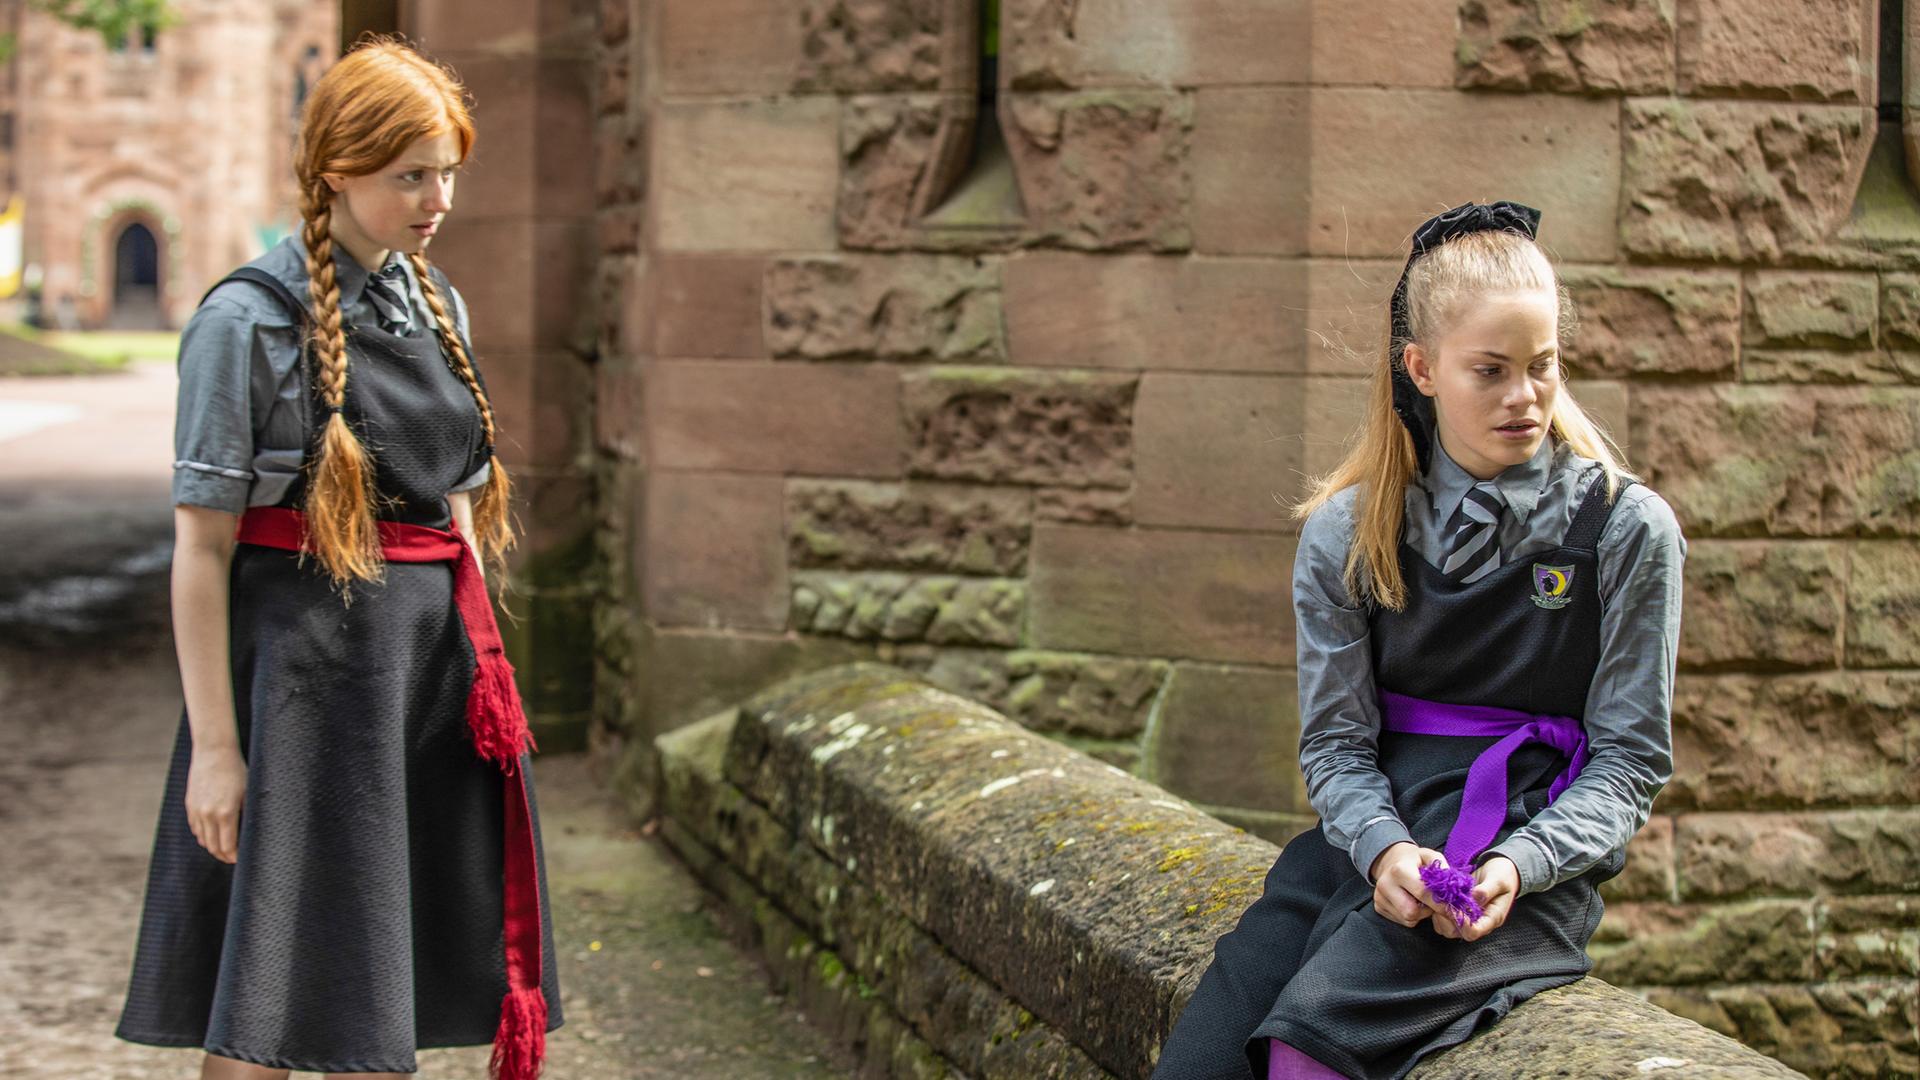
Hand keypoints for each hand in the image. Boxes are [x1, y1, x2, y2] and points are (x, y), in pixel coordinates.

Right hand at [185, 745, 245, 863]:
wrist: (214, 752)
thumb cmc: (236, 770)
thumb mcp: (247, 792)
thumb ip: (246, 814)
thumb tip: (249, 834)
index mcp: (226, 813)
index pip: (228, 846)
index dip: (234, 856)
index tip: (241, 859)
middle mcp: (208, 815)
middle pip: (214, 847)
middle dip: (224, 855)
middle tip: (233, 858)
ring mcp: (196, 810)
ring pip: (203, 839)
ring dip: (213, 847)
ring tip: (224, 848)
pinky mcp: (190, 805)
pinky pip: (195, 828)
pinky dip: (203, 835)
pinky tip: (212, 835)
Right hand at [1370, 842, 1447, 927]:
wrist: (1390, 860)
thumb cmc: (1414, 860)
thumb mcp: (1429, 856)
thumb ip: (1441, 867)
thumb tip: (1452, 885)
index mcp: (1399, 870)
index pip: (1421, 892)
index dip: (1439, 903)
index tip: (1452, 907)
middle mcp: (1385, 884)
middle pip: (1411, 912)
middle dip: (1427, 910)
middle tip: (1434, 902)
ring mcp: (1379, 897)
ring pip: (1408, 919)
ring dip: (1420, 914)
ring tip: (1421, 900)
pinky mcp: (1378, 906)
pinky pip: (1402, 921)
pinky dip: (1412, 916)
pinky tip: (1411, 902)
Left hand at [1428, 855, 1518, 941]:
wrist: (1500, 871)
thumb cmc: (1503, 876)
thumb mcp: (1499, 880)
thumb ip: (1487, 890)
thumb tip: (1474, 897)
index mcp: (1492, 918)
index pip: (1473, 932)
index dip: (1461, 923)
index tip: (1453, 907)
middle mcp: (1478, 922)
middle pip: (1457, 932)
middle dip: (1445, 918)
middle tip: (1439, 900)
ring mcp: (1467, 918)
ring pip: (1446, 928)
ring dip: (1438, 914)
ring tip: (1436, 897)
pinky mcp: (1457, 911)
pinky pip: (1442, 919)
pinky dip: (1436, 910)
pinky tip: (1436, 896)